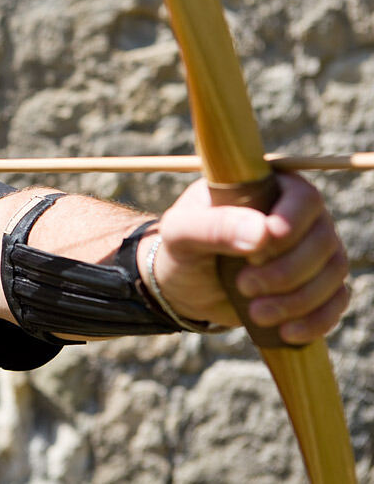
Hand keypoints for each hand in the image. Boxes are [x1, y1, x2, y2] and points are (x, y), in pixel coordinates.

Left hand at [151, 173, 349, 343]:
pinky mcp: (317, 284)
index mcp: (268, 186)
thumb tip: (262, 233)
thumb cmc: (182, 247)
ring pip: (333, 271)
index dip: (292, 221)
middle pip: (322, 239)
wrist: (185, 285)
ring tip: (256, 313)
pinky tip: (287, 332)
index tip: (266, 243)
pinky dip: (316, 319)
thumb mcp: (181, 232)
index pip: (302, 197)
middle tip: (245, 286)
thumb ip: (214, 226)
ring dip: (299, 299)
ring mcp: (313, 249)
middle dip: (287, 271)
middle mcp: (299, 214)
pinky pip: (336, 300)